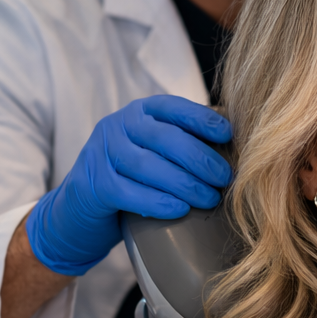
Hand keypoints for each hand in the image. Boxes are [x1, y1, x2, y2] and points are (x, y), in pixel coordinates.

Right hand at [25, 95, 230, 275]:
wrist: (79, 208)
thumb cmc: (132, 178)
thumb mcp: (155, 152)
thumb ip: (184, 142)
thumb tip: (237, 145)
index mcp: (139, 112)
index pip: (174, 107)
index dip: (203, 119)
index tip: (229, 136)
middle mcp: (117, 126)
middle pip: (165, 138)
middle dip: (200, 158)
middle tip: (225, 178)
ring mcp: (100, 154)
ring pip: (148, 166)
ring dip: (185, 183)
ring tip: (210, 198)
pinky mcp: (93, 185)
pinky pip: (129, 192)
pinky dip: (157, 201)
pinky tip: (180, 210)